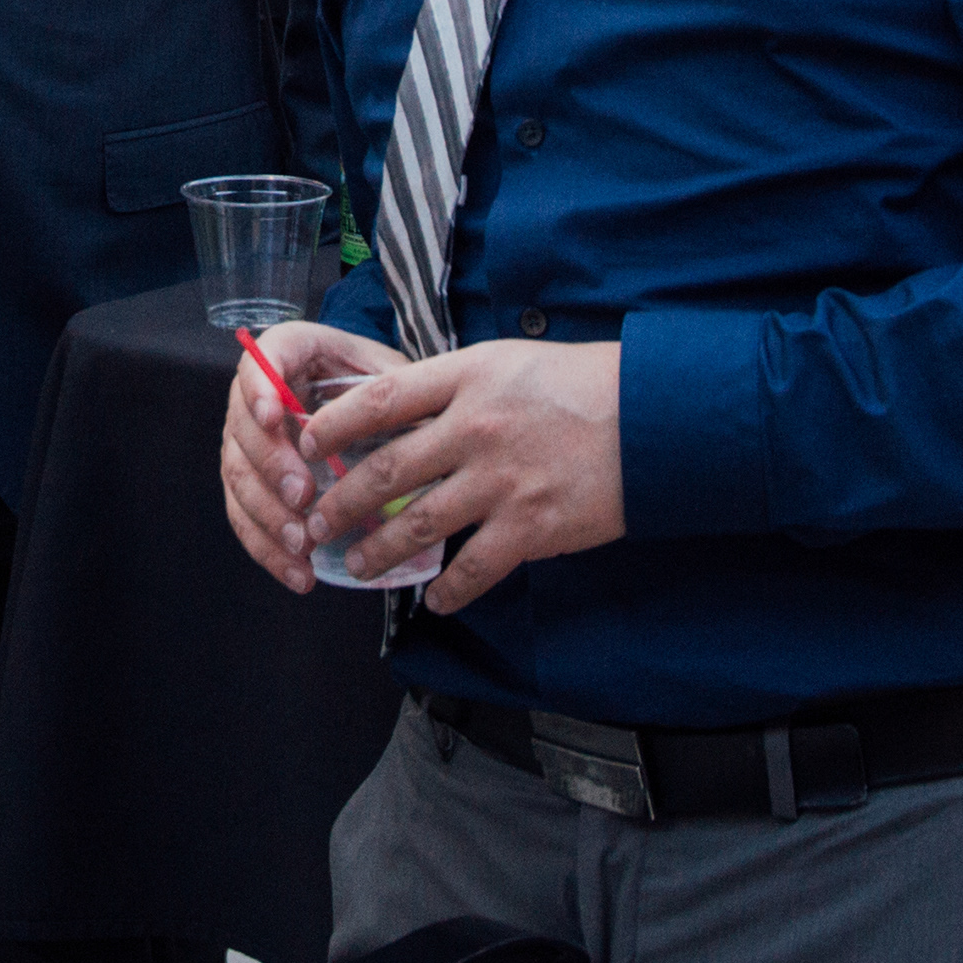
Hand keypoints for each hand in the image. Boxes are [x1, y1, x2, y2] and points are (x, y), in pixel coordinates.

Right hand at [219, 320, 413, 594]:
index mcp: (291, 352)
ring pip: (237, 477)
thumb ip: (397, 394)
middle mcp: (257, 395)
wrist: (382, 408)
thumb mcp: (399, 377)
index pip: (259, 360)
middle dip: (271, 466)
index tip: (275, 416)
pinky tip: (299, 574)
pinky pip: (244, 516)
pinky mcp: (250, 483)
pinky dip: (267, 548)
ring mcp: (248, 441)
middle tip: (304, 496)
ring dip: (267, 515)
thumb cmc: (394, 388)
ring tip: (303, 546)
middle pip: (243, 427)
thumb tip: (412, 429)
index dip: (259, 386)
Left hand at [293, 339, 626, 615]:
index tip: (306, 442)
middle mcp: (476, 428)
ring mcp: (502, 480)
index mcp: (468, 378)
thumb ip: (456, 387)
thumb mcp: (510, 361)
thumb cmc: (583, 383)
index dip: (334, 423)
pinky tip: (434, 601)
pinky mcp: (532, 526)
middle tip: (315, 521)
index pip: (380, 398)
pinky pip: (474, 568)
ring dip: (379, 551)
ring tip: (356, 565)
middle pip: (387, 469)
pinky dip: (449, 590)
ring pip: (419, 525)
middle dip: (341, 501)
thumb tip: (401, 410)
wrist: (656, 417)